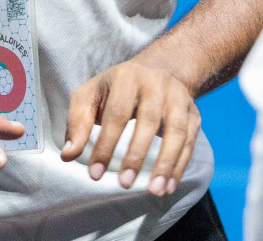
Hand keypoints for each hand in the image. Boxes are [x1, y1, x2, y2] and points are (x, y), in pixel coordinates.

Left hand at [60, 58, 200, 196]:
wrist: (157, 71)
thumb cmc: (115, 89)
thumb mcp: (90, 95)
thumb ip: (77, 122)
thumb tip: (69, 155)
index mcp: (127, 76)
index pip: (117, 113)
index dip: (105, 145)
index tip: (95, 174)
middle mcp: (156, 84)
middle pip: (148, 121)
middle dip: (136, 155)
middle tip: (124, 183)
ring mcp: (179, 98)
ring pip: (176, 131)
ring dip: (166, 164)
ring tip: (154, 191)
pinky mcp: (193, 114)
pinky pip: (190, 142)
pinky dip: (180, 166)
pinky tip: (168, 186)